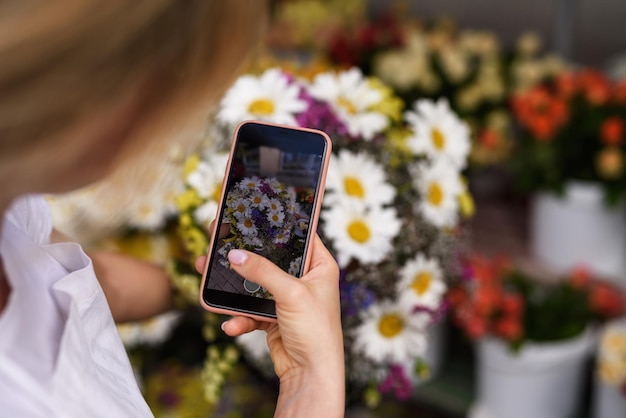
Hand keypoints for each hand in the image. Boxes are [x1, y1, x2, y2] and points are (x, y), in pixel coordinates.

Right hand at [195, 235, 344, 416]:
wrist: (310, 374)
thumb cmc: (316, 332)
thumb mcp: (291, 294)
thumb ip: (263, 272)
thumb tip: (235, 255)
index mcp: (319, 265)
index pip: (299, 234)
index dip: (277, 223)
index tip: (252, 211)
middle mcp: (304, 278)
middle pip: (269, 257)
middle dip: (244, 254)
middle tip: (219, 239)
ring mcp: (287, 297)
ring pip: (254, 283)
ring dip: (233, 284)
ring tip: (207, 272)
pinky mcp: (273, 316)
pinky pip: (250, 309)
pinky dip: (239, 316)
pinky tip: (232, 325)